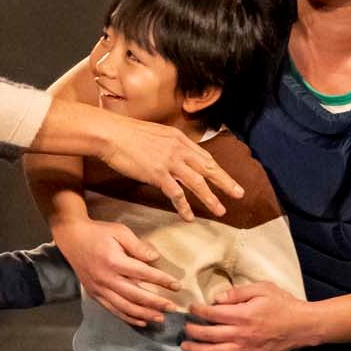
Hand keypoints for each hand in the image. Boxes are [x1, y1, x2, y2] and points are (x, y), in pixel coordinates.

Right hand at [52, 217, 180, 325]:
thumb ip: (138, 246)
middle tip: (172, 308)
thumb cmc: (98, 232)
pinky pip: (113, 310)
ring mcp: (99, 289)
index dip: (162, 280)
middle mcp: (106, 278)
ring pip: (124, 307)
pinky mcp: (94, 294)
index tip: (177, 286)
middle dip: (156, 303)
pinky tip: (141, 321)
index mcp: (114, 261)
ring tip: (160, 318)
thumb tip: (155, 258)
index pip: (143, 273)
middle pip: (135, 295)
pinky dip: (128, 318)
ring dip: (144, 315)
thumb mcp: (120, 231)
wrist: (72, 238)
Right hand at [99, 114, 242, 221]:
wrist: (111, 134)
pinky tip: (189, 216)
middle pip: (208, 168)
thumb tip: (171, 153)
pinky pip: (176, 194)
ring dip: (210, 198)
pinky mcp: (158, 174)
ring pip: (197, 183)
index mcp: (178, 138)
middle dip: (225, 182)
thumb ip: (167, 144)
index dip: (217, 168)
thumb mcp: (154, 133)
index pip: (203, 155)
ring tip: (220, 211)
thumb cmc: (126, 134)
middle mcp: (178, 149)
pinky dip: (184, 206)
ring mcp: (169, 161)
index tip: (226, 178)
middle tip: (239, 194)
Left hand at [180, 282, 315, 350]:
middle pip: (210, 335)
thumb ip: (238, 292)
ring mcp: (246, 350)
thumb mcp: (263, 289)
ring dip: (197, 350)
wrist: (303, 326)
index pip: (213, 314)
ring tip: (185, 347)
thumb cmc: (283, 304)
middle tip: (184, 328)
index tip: (191, 308)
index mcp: (244, 315)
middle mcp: (242, 334)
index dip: (198, 311)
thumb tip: (217, 298)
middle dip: (193, 331)